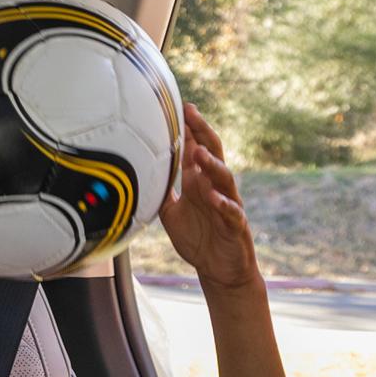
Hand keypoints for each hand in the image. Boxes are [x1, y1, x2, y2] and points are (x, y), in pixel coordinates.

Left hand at [157, 104, 260, 292]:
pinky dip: (224, 204)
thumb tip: (139, 173)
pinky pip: (232, 212)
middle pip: (212, 153)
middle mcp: (214, 188)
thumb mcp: (170, 213)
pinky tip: (214, 197)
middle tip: (191, 112)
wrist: (219, 270)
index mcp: (199, 182)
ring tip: (199, 153)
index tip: (178, 106)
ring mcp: (227, 204)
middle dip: (202, 132)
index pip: (195, 148)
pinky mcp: (235, 225)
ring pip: (224, 178)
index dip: (189, 128)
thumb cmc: (197, 239)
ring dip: (212, 165)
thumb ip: (161, 192)